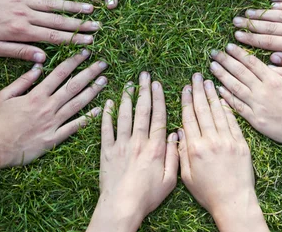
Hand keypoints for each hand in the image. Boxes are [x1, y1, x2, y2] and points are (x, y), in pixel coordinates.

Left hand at [0, 0, 98, 61]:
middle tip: (98, 25)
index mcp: (22, 32)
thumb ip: (20, 53)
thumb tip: (43, 58)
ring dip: (72, 5)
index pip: (54, 37)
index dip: (74, 39)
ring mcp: (22, 0)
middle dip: (80, 23)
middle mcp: (26, 15)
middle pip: (58, 20)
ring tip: (90, 6)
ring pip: (52, 3)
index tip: (90, 41)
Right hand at [0, 51, 106, 166]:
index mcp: (36, 95)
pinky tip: (99, 109)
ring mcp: (52, 123)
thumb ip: (23, 80)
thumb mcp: (5, 95)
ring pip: (77, 104)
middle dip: (90, 73)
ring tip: (104, 81)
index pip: (60, 74)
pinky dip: (88, 118)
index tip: (85, 53)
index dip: (74, 62)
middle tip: (103, 64)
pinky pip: (74, 127)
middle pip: (73, 86)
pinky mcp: (54, 138)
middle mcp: (47, 107)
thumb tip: (39, 65)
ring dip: (93, 91)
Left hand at [88, 73, 177, 231]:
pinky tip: (108, 102)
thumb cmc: (147, 196)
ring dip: (126, 98)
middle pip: (142, 111)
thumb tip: (175, 134)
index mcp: (155, 147)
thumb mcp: (170, 180)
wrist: (121, 206)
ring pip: (124, 115)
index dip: (159, 98)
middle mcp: (138, 142)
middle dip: (144, 91)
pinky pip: (106, 128)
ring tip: (128, 84)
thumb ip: (174, 155)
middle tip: (144, 75)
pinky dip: (106, 114)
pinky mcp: (107, 151)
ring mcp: (121, 145)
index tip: (158, 84)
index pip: (159, 116)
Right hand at [178, 73, 267, 231]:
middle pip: (203, 110)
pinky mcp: (241, 143)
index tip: (184, 88)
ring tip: (207, 80)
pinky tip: (223, 97)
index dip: (186, 101)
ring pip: (217, 112)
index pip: (189, 118)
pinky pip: (233, 121)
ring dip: (212, 94)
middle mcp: (211, 141)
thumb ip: (181, 152)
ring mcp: (228, 141)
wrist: (234, 202)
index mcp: (195, 149)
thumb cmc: (208, 192)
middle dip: (198, 91)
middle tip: (195, 76)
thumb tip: (179, 131)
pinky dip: (227, 108)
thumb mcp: (187, 176)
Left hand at [209, 44, 281, 154]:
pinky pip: (237, 107)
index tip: (228, 46)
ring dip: (222, 76)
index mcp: (274, 80)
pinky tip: (219, 90)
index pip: (252, 63)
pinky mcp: (255, 121)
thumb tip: (269, 63)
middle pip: (239, 73)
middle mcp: (263, 92)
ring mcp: (257, 107)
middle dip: (225, 61)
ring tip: (212, 67)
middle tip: (214, 52)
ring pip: (235, 88)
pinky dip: (227, 98)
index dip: (239, 54)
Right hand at [233, 3, 281, 78]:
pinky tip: (272, 4)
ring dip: (263, 13)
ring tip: (248, 11)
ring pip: (281, 15)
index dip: (251, 39)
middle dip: (251, 24)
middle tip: (235, 21)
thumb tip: (273, 59)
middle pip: (271, 27)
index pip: (269, 42)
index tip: (237, 36)